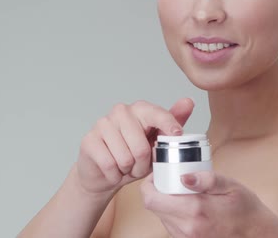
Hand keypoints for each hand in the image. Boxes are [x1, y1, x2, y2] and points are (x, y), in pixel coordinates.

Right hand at [75, 98, 194, 196]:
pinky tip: (113, 171)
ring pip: (125, 158)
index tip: (177, 135)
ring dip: (128, 170)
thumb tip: (188, 102)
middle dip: (143, 164)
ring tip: (126, 167)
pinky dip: (114, 175)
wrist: (104, 174)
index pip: (157, 114)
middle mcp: (120, 111)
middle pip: (141, 147)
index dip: (169, 126)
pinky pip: (109, 164)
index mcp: (140, 109)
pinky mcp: (89, 140)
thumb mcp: (158, 142)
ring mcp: (102, 124)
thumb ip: (173, 122)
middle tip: (139, 165)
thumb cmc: (134, 156)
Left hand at [140, 171, 277, 237]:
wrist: (258, 236)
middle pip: (154, 207)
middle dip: (158, 190)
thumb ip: (207, 180)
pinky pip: (172, 226)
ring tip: (182, 191)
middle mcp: (187, 229)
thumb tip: (183, 176)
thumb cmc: (247, 210)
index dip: (149, 184)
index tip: (158, 173)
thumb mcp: (231, 186)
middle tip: (170, 178)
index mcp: (195, 211)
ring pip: (161, 216)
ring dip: (166, 202)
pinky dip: (175, 213)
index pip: (151, 199)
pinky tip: (189, 206)